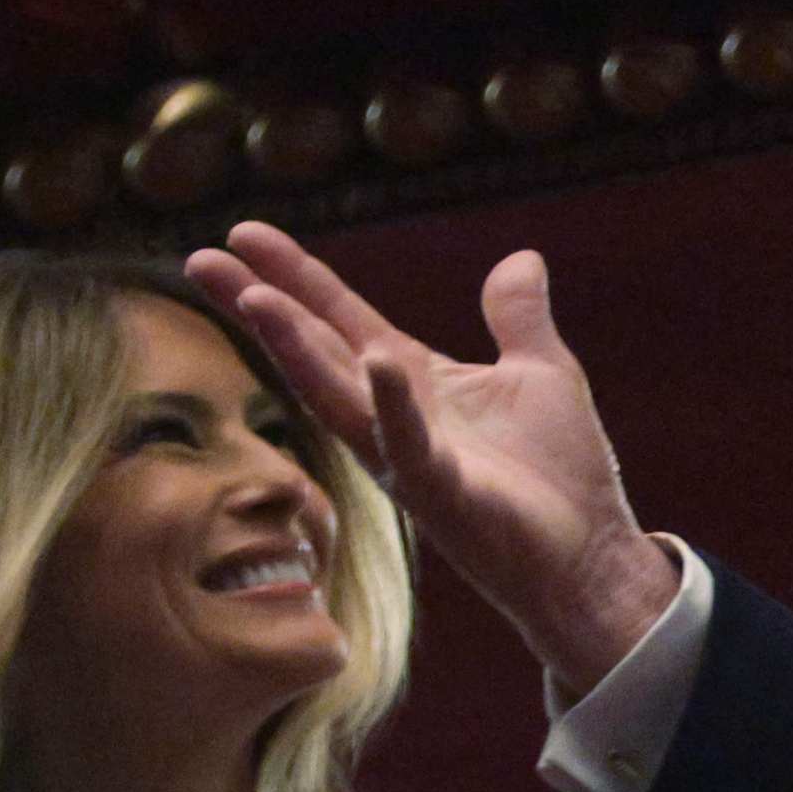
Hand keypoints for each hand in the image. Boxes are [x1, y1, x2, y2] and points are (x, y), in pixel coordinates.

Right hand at [183, 224, 680, 695]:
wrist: (592, 560)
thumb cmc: (559, 477)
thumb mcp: (542, 374)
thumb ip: (519, 318)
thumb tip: (522, 258)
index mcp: (414, 382)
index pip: (341, 318)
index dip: (295, 275)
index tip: (242, 232)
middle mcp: (393, 420)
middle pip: (315, 352)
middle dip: (259, 306)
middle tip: (200, 260)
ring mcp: (410, 461)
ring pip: (339, 399)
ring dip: (297, 350)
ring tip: (257, 299)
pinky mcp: (445, 496)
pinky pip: (411, 448)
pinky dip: (394, 406)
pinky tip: (377, 363)